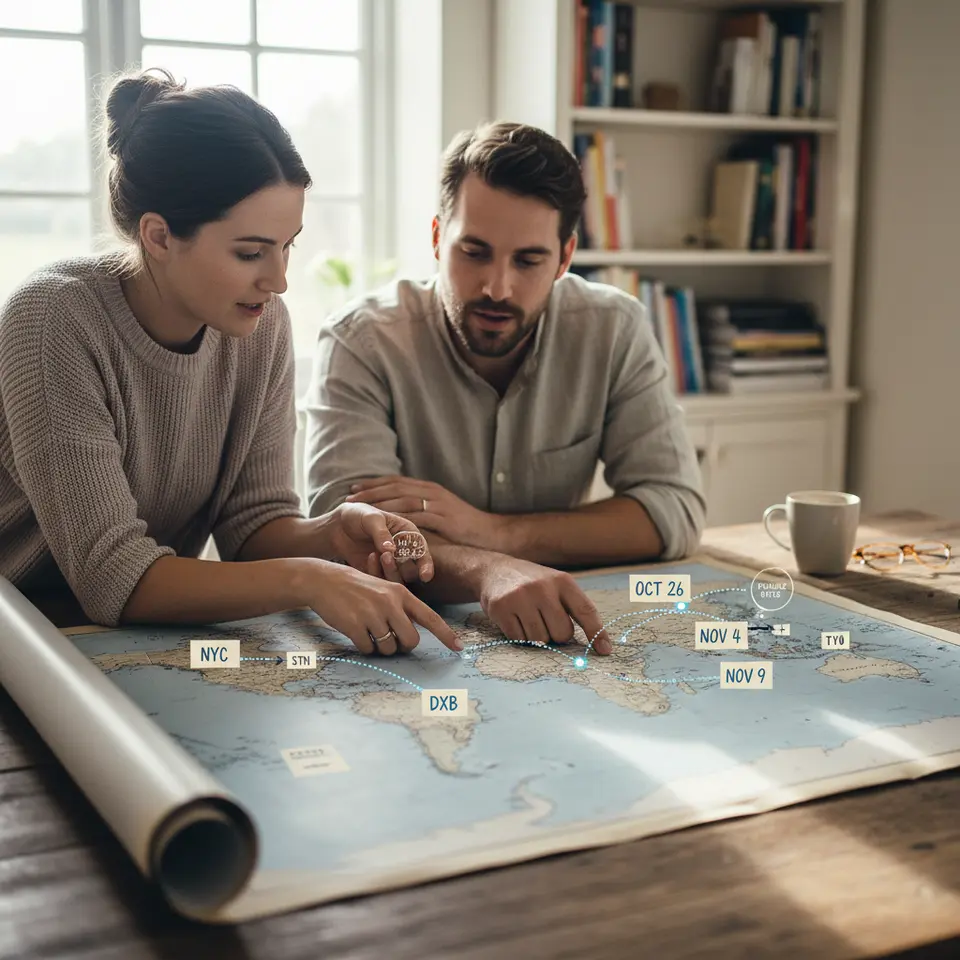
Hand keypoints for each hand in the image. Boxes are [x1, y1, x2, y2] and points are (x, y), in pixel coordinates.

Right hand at [302, 559, 461, 655]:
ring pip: (389, 648)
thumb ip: (400, 609)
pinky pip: (368, 649)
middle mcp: (390, 603)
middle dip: (402, 645)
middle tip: (390, 639)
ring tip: (368, 630)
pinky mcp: (355, 625)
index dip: (446, 634)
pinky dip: (364, 646)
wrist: (323, 580)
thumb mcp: (383, 590)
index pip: (430, 617)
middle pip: (411, 640)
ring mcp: (372, 614)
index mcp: (400, 593)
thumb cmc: (356, 588)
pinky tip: (356, 631)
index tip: (459, 648)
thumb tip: (411, 638)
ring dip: (380, 647)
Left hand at [324, 502, 435, 583]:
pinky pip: (382, 581)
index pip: (422, 551)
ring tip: (377, 555)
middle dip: (403, 567)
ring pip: (399, 579)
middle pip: (413, 569)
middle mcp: (402, 550)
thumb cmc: (358, 515)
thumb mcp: (371, 518)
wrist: (337, 526)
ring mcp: (390, 563)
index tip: (425, 576)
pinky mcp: (376, 573)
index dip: (426, 564)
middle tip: (387, 556)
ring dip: (391, 571)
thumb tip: (391, 550)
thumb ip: (382, 533)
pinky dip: (377, 573)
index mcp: (408, 534)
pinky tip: (369, 558)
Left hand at [346, 477, 503, 550]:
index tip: (354, 488)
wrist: (492, 534)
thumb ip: (423, 510)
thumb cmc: (467, 527)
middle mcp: (431, 492)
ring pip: (402, 500)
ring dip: (379, 504)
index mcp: (429, 488)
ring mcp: (437, 504)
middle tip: (349, 497)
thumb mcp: (442, 512)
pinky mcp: (442, 518)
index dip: (374, 484)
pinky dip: (397, 519)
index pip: (396, 482)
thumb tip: (401, 516)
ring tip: (359, 510)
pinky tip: (383, 525)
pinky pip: (415, 517)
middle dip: (370, 492)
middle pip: (394, 488)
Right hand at [478, 557, 612, 654]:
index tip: (605, 650)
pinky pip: (519, 639)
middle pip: (562, 633)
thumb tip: (595, 643)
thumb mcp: (555, 584)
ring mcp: (520, 598)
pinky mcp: (501, 608)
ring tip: (528, 618)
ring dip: (536, 636)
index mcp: (562, 581)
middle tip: (545, 621)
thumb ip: (573, 607)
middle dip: (556, 634)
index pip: (586, 611)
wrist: (494, 570)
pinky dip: (519, 636)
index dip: (597, 633)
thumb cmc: (532, 583)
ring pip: (540, 640)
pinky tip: (515, 620)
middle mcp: (542, 588)